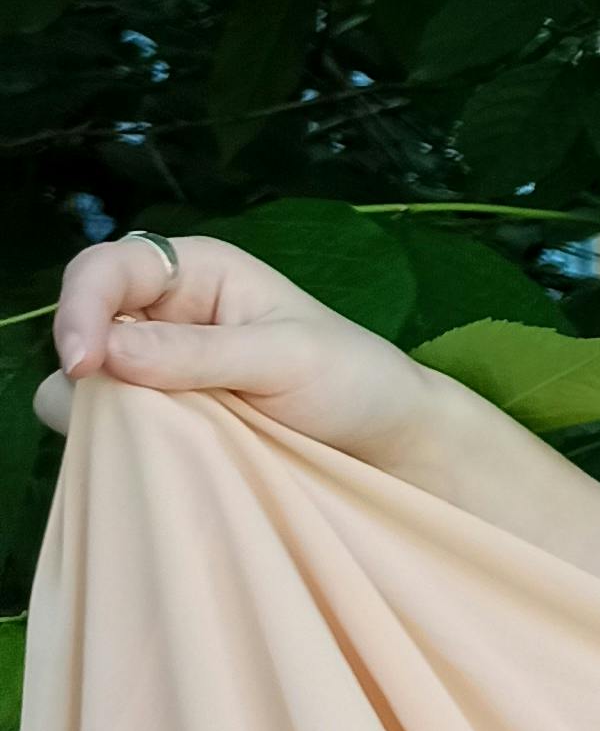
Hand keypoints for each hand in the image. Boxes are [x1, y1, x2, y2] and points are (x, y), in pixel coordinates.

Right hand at [36, 230, 434, 466]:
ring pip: (81, 389)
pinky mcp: (159, 423)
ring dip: (101, 416)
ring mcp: (155, 374)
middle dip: (85, 371)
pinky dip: (116, 447)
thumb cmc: (352, 378)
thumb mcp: (287, 357)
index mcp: (196, 273)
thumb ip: (200, 353)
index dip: (80, 308)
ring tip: (164, 440)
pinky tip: (157, 461)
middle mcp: (164, 316)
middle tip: (123, 417)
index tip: (83, 365)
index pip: (105, 270)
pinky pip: (106, 432)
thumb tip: (108, 349)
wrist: (388, 442)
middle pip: (81, 330)